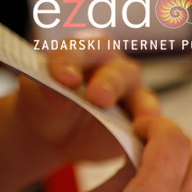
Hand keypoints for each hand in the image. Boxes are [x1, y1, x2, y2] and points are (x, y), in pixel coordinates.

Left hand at [14, 43, 159, 165]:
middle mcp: (118, 70)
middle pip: (120, 73)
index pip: (82, 49)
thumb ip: (49, 89)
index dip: (73, 62)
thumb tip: (61, 90)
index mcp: (89, 50)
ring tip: (140, 122)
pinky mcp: (143, 125)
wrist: (55, 133)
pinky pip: (153, 129)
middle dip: (110, 84)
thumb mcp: (38, 93)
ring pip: (144, 100)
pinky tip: (148, 142)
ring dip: (143, 109)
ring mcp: (135, 98)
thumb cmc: (48, 103)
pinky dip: (152, 135)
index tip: (64, 80)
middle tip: (98, 99)